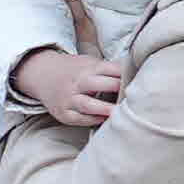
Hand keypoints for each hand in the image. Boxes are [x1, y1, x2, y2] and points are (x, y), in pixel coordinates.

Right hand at [12, 47, 126, 127]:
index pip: (110, 69)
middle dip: (116, 89)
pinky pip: (79, 119)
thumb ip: (109, 69)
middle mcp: (78, 82)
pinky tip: (104, 120)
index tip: (141, 81)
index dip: (126, 75)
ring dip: (104, 109)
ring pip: (88, 104)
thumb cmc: (75, 70)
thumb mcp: (90, 62)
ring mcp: (69, 98)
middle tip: (134, 96)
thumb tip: (137, 74)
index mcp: (88, 68)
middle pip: (99, 84)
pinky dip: (92, 120)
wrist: (41, 74)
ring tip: (119, 113)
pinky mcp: (63, 113)